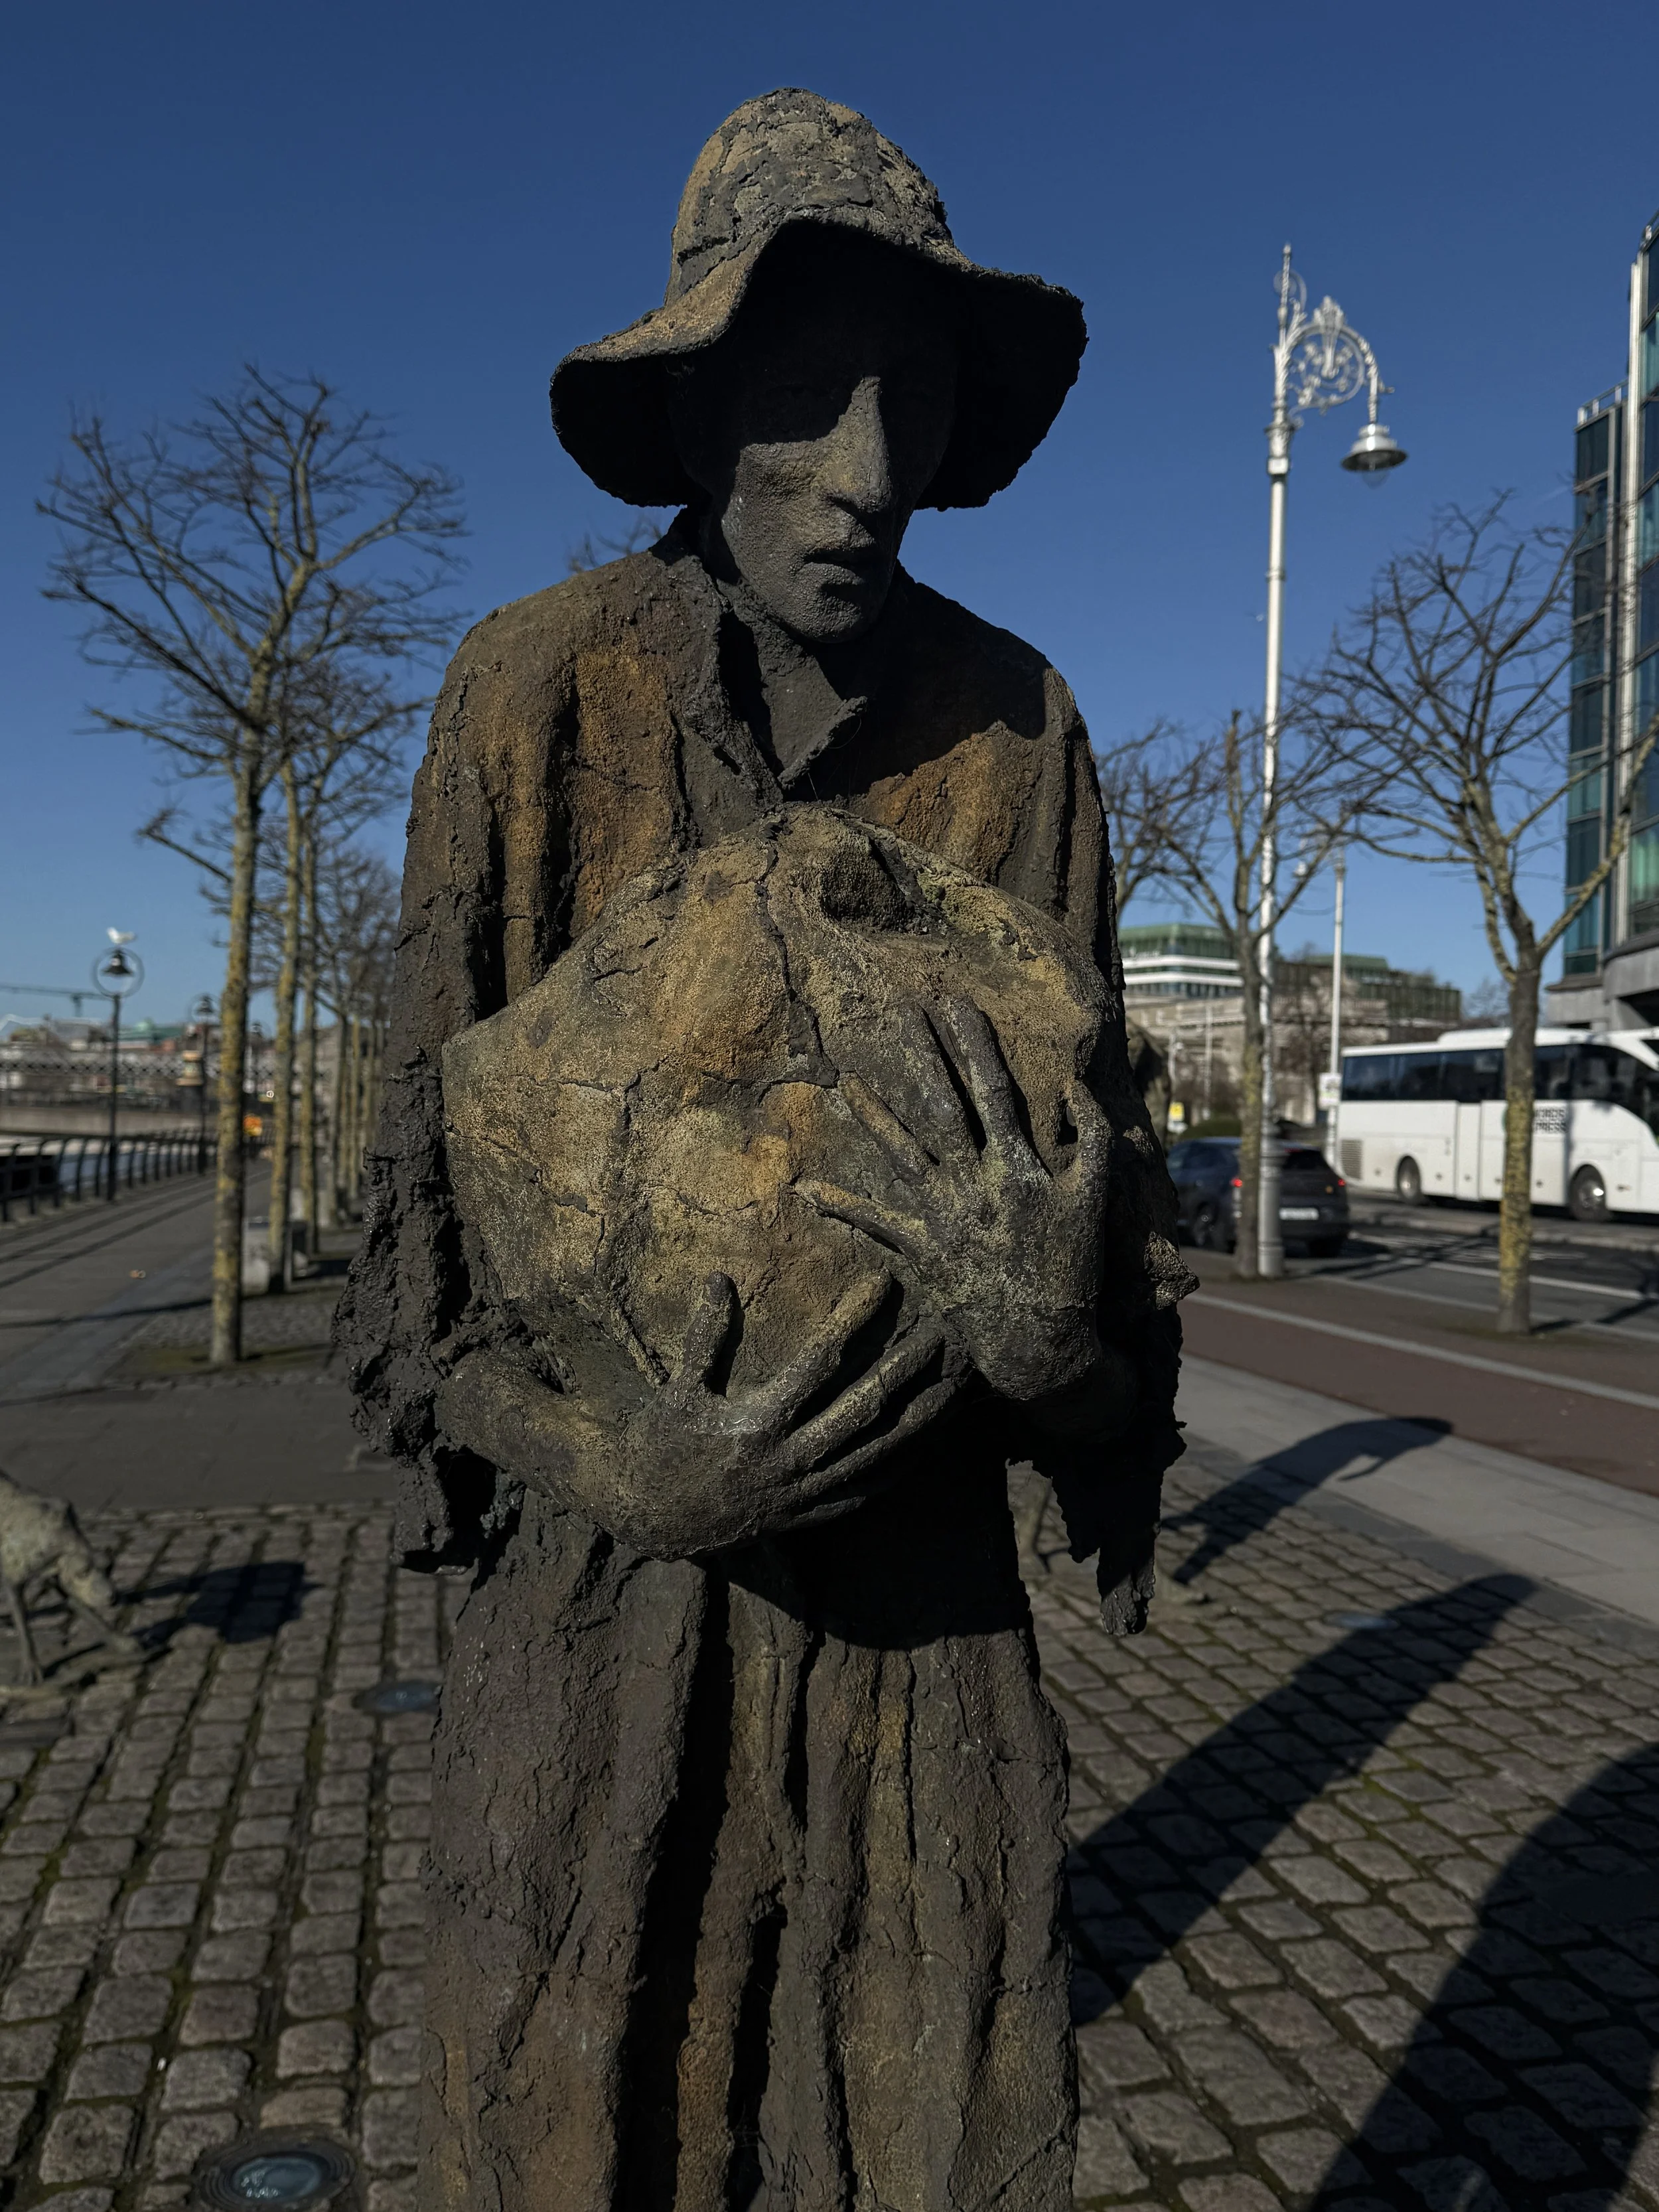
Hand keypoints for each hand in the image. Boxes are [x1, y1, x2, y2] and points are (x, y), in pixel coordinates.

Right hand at [437, 1269, 959, 1558]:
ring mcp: (803, 1494)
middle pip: (864, 1410)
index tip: (883, 1282)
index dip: (853, 1320)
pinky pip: (866, 1490)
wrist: (649, 1518)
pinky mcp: (809, 1516)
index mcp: (755, 1425)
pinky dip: (899, 1465)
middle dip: (907, 1369)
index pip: (819, 1364)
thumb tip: (718, 1276)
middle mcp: (787, 1463)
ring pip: (877, 1454)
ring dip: (921, 1418)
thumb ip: (703, 1336)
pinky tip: (928, 1441)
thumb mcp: (676, 1389)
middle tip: (944, 1330)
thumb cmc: (660, 1443)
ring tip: (957, 1382)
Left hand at [798, 997, 1108, 1401]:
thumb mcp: (1094, 1198)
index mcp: (1017, 1168)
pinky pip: (872, 1224)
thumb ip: (1092, 1138)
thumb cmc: (1072, 1267)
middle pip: (941, 1108)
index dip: (972, 1045)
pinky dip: (838, 1206)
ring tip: (844, 1079)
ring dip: (871, 1113)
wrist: (1042, 1341)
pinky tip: (803, 1188)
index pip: (992, 1091)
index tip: (954, 1003)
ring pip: (900, 1153)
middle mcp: (975, 1185)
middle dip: (921, 1057)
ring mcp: (942, 1217)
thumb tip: (1072, 1085)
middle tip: (897, 1013)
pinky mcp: (919, 1250)